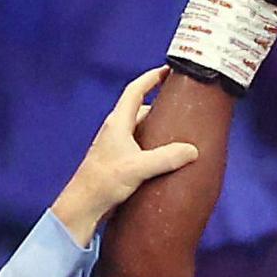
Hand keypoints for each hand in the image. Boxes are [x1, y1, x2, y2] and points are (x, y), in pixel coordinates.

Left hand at [49, 67, 203, 245]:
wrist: (83, 206)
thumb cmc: (104, 182)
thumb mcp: (139, 168)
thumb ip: (166, 157)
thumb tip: (192, 150)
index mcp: (118, 123)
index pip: (135, 90)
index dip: (152, 77)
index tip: (168, 70)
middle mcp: (115, 130)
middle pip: (140, 109)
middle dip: (160, 105)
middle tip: (180, 107)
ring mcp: (115, 145)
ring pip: (140, 129)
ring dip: (156, 129)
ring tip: (178, 134)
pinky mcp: (117, 161)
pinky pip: (138, 145)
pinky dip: (152, 146)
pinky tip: (164, 158)